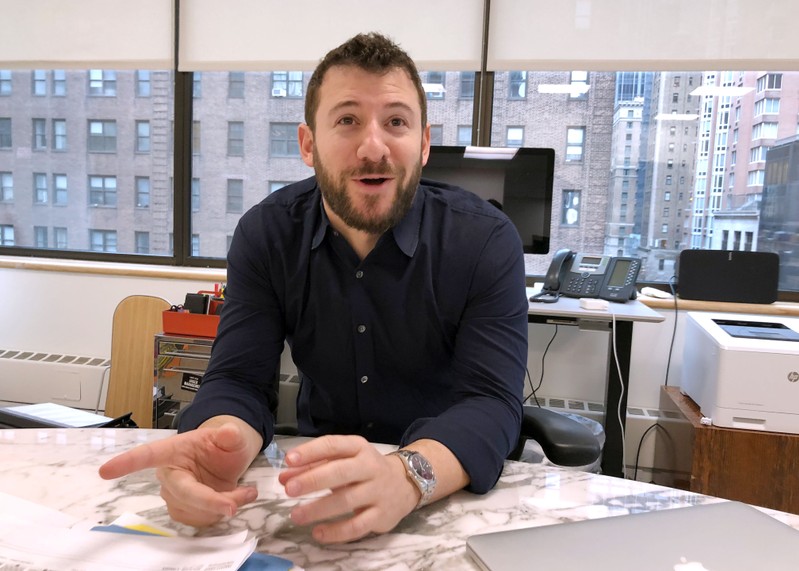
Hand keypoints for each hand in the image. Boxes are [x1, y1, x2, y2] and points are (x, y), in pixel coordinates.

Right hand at [98, 418, 261, 526]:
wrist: (227, 459)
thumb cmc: (221, 445)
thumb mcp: (231, 436)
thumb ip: (230, 435)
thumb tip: (229, 431)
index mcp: (172, 451)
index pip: (147, 455)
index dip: (127, 463)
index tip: (106, 471)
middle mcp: (168, 475)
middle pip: (183, 494)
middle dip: (210, 501)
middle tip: (235, 502)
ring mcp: (175, 495)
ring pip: (195, 510)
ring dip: (222, 506)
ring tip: (245, 491)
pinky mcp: (184, 511)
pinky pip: (201, 519)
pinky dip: (222, 512)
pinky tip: (236, 498)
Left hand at [278, 435, 418, 543]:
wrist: (404, 483)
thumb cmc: (364, 469)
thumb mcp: (343, 460)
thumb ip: (313, 466)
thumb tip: (284, 477)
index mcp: (358, 448)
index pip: (333, 445)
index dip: (311, 452)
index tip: (289, 460)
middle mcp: (370, 467)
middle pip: (340, 472)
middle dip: (313, 480)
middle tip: (289, 489)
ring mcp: (377, 492)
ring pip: (347, 501)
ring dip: (319, 509)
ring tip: (296, 515)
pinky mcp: (381, 516)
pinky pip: (357, 526)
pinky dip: (336, 532)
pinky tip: (318, 533)